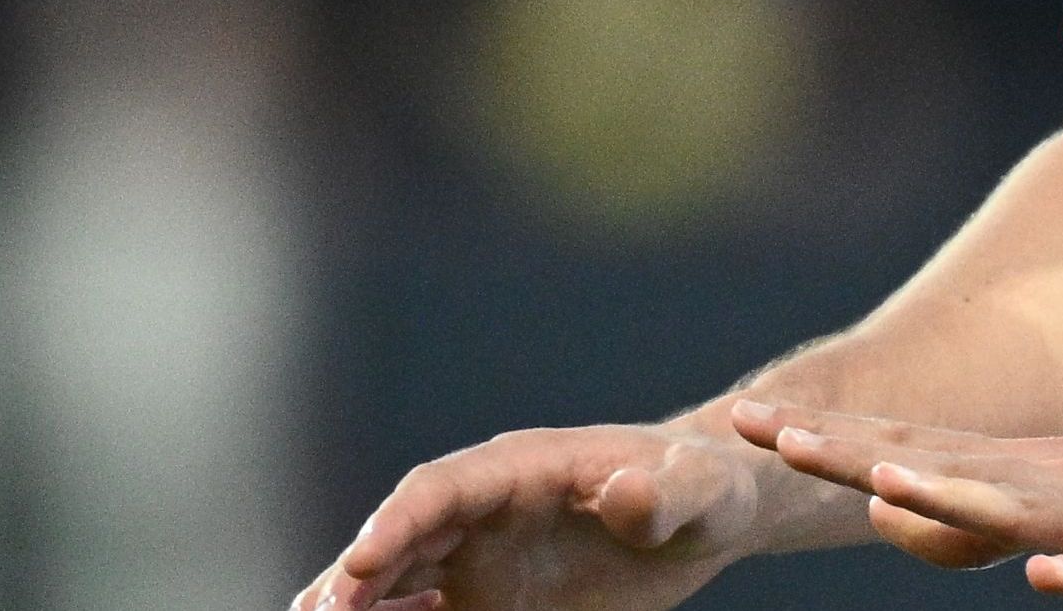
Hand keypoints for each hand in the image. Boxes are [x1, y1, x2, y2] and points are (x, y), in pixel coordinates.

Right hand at [297, 423, 774, 610]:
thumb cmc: (706, 488)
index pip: (439, 489)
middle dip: (356, 574)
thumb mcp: (700, 491)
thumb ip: (666, 492)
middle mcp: (483, 508)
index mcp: (517, 466)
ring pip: (397, 580)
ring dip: (358, 604)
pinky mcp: (489, 598)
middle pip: (401, 536)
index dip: (397, 522)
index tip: (363, 562)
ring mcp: (479, 555)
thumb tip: (628, 494)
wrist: (705, 511)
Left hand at [730, 400, 1062, 608]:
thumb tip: (894, 520)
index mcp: (1029, 472)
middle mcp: (1059, 483)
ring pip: (1022, 509)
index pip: (908, 447)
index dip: (826, 436)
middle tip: (760, 429)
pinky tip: (1048, 579)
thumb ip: (980, 516)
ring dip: (953, 496)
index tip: (740, 418)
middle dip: (849, 451)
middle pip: (938, 463)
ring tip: (884, 484)